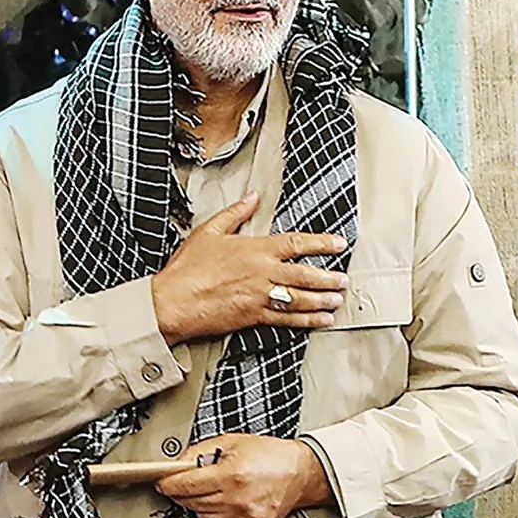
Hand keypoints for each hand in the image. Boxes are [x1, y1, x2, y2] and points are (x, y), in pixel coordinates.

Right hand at [150, 191, 348, 345]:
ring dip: (323, 299)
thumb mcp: (208, 231)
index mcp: (255, 250)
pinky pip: (288, 319)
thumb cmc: (187, 268)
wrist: (174, 301)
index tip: (338, 243)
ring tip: (337, 299)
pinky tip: (321, 319)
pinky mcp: (254, 316)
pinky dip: (308, 320)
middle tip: (343, 279)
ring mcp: (261, 296)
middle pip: (306, 274)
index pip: (297, 243)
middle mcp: (263, 273)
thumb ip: (234, 213)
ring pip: (301, 298)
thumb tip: (252, 197)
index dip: (321, 243)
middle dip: (329, 277)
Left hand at [154, 434, 332, 517]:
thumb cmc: (269, 455)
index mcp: (231, 475)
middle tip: (187, 481)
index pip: (185, 485)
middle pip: (191, 503)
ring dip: (199, 504)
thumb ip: (199, 451)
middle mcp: (237, 500)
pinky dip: (216, 516)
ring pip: (202, 517)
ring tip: (214, 489)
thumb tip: (177, 463)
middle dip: (183, 492)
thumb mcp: (230, 442)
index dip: (168, 483)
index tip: (161, 482)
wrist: (300, 473)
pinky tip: (225, 501)